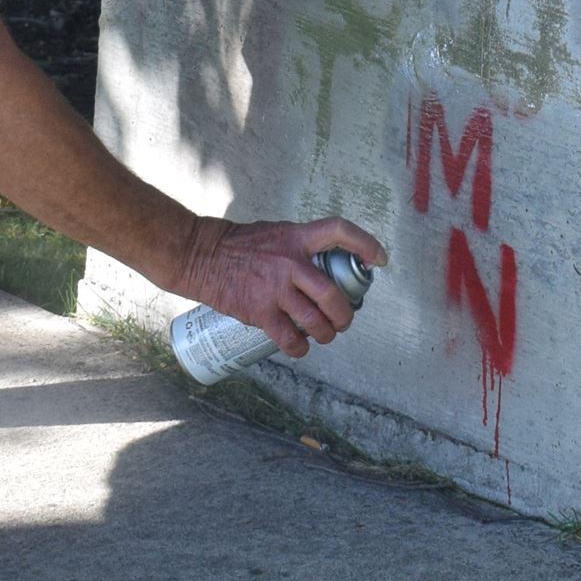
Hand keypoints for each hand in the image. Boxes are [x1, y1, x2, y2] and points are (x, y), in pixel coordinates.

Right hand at [173, 215, 388, 358]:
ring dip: (326, 335)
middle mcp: (290, 262)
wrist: (201, 255)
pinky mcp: (260, 311)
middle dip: (344, 315)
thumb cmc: (238, 244)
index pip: (339, 232)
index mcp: (296, 237)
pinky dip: (300, 349)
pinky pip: (291, 339)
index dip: (365, 244)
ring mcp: (275, 289)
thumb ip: (299, 248)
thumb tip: (322, 270)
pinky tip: (299, 347)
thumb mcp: (275, 234)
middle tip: (343, 321)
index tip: (379, 259)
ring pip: (316, 323)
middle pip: (333, 295)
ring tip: (323, 335)